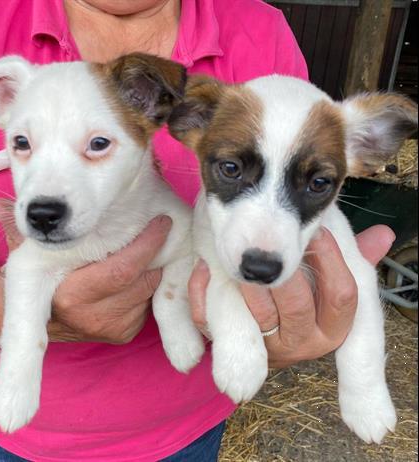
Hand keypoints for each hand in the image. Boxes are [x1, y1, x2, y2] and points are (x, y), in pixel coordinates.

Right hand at [0, 199, 171, 343]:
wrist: (39, 317)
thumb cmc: (37, 278)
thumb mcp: (27, 252)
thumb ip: (18, 229)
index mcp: (71, 296)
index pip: (121, 271)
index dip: (146, 246)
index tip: (162, 222)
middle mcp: (93, 317)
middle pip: (142, 279)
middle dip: (155, 253)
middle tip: (161, 228)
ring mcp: (111, 328)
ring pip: (149, 290)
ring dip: (154, 267)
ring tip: (151, 245)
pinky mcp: (123, 333)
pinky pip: (148, 303)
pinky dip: (149, 285)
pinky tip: (141, 270)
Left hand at [188, 225, 394, 367]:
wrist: (258, 337)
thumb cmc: (302, 297)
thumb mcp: (328, 281)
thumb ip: (353, 260)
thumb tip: (382, 235)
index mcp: (332, 328)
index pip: (342, 297)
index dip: (332, 261)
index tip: (318, 231)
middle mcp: (301, 343)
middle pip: (298, 306)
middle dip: (287, 273)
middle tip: (278, 244)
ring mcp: (263, 348)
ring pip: (257, 315)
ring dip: (248, 282)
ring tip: (243, 257)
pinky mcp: (227, 345)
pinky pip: (212, 323)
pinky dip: (204, 292)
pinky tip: (205, 267)